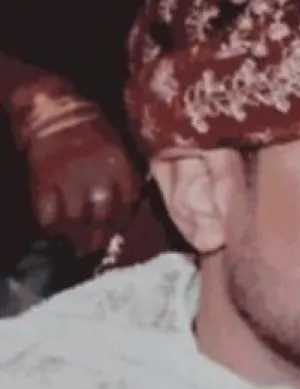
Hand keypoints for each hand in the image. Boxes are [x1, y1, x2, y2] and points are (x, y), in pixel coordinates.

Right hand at [24, 103, 139, 255]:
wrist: (52, 107)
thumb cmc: (91, 127)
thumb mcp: (119, 146)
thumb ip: (125, 174)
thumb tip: (128, 207)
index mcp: (120, 164)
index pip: (129, 204)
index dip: (123, 220)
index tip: (117, 229)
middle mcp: (97, 173)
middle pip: (102, 215)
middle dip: (100, 232)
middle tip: (94, 242)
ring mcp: (68, 177)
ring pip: (76, 217)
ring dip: (75, 232)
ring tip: (74, 237)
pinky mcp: (43, 178)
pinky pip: (47, 211)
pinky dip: (50, 223)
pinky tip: (53, 225)